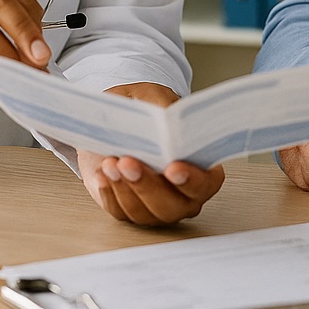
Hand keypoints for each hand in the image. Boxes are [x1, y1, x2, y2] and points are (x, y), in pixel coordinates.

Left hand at [78, 83, 225, 225]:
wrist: (116, 120)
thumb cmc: (143, 110)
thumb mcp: (153, 96)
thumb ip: (162, 107)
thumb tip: (163, 120)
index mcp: (200, 167)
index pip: (205, 183)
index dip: (192, 180)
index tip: (172, 168)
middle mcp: (182, 194)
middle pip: (172, 206)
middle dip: (148, 185)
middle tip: (129, 162)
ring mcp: (156, 207)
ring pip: (144, 212)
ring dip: (124, 188)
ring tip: (110, 162)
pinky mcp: (129, 210)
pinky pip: (120, 212)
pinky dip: (110, 193)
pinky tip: (103, 174)